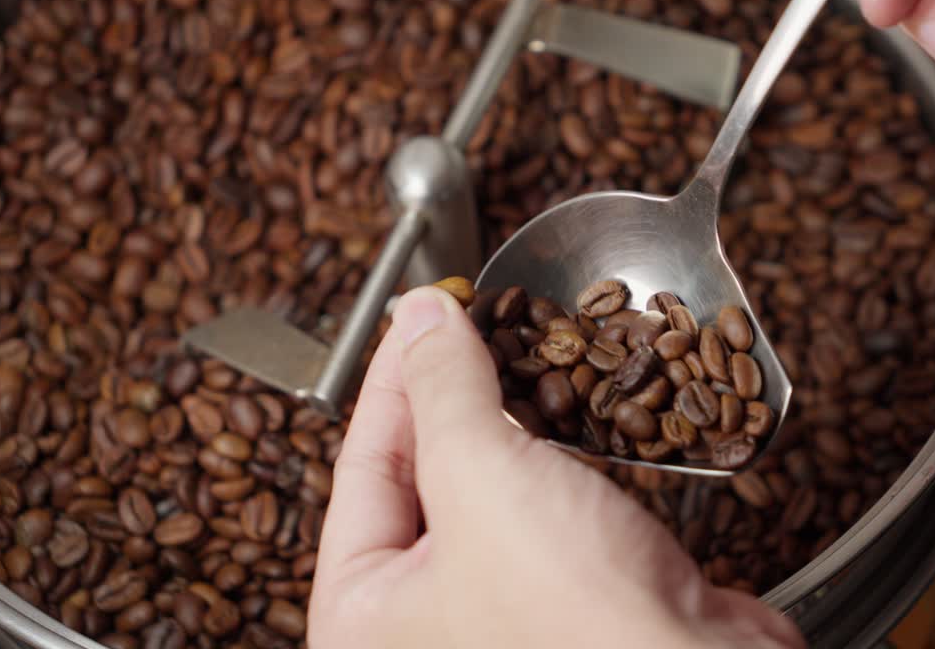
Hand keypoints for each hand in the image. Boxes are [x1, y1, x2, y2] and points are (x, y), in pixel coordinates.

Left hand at [307, 287, 805, 648]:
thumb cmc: (573, 615)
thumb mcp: (481, 476)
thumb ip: (444, 387)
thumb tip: (420, 318)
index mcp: (363, 615)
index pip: (361, 466)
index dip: (393, 378)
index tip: (421, 316)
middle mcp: (420, 619)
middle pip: (421, 475)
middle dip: (451, 394)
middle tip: (469, 322)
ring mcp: (496, 608)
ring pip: (488, 487)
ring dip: (509, 418)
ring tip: (519, 350)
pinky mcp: (563, 594)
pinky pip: (542, 505)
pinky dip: (554, 454)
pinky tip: (568, 407)